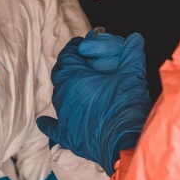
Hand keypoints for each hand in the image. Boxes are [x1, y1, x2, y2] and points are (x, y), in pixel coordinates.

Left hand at [36, 30, 151, 174]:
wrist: (125, 142)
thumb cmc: (126, 107)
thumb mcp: (132, 76)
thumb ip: (132, 54)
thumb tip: (136, 37)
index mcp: (76, 78)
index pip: (68, 55)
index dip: (74, 48)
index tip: (80, 45)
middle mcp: (64, 95)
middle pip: (59, 74)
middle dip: (68, 66)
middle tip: (80, 63)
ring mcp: (63, 116)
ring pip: (57, 96)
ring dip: (64, 89)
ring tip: (75, 86)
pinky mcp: (67, 136)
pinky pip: (52, 127)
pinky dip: (48, 123)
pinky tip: (43, 121)